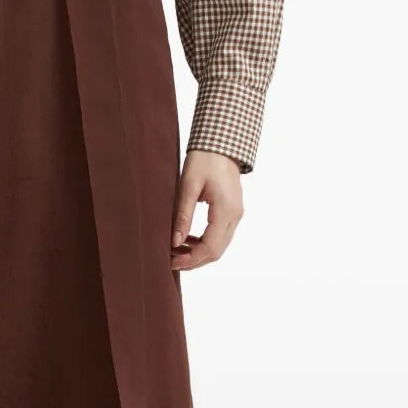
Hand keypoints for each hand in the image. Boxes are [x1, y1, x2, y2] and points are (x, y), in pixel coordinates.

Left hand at [170, 150, 243, 271]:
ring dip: (198, 254)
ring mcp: (236, 215)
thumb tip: (175, 242)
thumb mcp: (188, 186)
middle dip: (193, 261)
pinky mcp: (233, 212)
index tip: (171, 262)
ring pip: (219, 247)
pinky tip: (187, 240)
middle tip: (171, 261)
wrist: (221, 145)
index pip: (209, 246)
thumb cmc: (203, 160)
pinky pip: (220, 236)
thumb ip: (183, 215)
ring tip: (176, 252)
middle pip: (216, 252)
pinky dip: (204, 243)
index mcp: (225, 210)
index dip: (190, 259)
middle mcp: (235, 216)